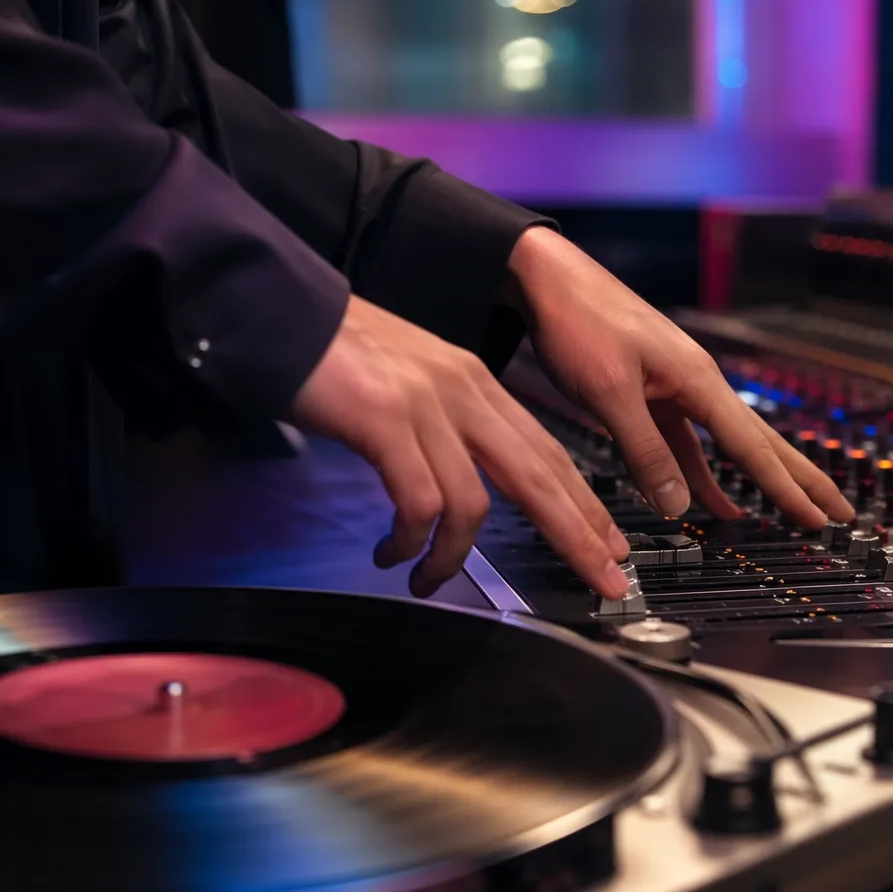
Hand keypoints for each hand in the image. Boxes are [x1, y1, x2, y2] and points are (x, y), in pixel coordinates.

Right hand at [290, 294, 630, 598]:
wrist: (282, 311)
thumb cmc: (338, 354)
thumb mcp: (414, 381)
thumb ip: (447, 424)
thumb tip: (463, 484)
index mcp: (476, 382)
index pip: (549, 451)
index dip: (585, 504)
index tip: (610, 545)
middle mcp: (464, 390)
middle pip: (541, 476)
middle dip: (579, 535)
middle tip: (606, 581)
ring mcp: (428, 405)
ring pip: (476, 502)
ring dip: (456, 557)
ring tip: (430, 579)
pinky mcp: (386, 422)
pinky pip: (420, 502)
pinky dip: (411, 540)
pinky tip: (393, 553)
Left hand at [506, 227, 854, 527]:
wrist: (545, 279)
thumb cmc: (578, 321)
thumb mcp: (610, 392)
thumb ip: (645, 450)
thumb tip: (678, 504)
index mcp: (697, 379)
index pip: (752, 446)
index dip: (786, 487)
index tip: (819, 518)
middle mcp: (696, 382)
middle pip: (758, 442)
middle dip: (798, 481)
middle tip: (836, 512)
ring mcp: (675, 388)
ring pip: (726, 445)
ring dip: (755, 481)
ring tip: (789, 513)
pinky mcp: (650, 394)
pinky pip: (687, 443)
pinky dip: (702, 473)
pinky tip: (710, 499)